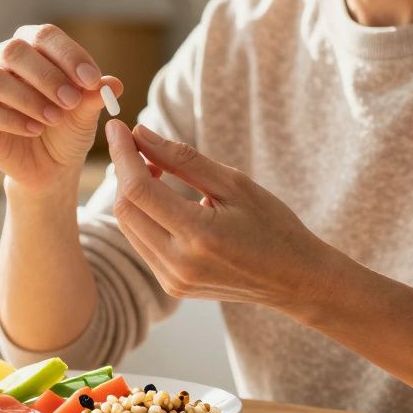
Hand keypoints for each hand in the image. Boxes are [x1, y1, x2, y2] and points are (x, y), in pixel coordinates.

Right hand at [0, 24, 122, 193]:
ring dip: (28, 99)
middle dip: (47, 76)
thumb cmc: (67, 129)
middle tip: (71, 100)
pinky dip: (10, 120)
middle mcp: (2, 59)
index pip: (45, 36)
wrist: (50, 166)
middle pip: (15, 51)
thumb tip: (113, 84)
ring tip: (54, 119)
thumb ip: (94, 96)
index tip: (92, 80)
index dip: (68, 55)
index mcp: (32, 46)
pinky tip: (34, 130)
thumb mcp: (86, 113)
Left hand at [104, 119, 338, 306]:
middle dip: (123, 171)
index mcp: (198, 235)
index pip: (138, 189)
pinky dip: (142, 215)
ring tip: (154, 169)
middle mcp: (179, 263)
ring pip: (128, 227)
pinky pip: (141, 243)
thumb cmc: (273, 226)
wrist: (295, 279)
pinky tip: (161, 199)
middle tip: (140, 145)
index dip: (122, 154)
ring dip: (131, 193)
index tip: (118, 127)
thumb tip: (140, 134)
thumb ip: (182, 159)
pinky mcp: (172, 286)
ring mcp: (173, 280)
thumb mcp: (234, 183)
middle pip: (125, 209)